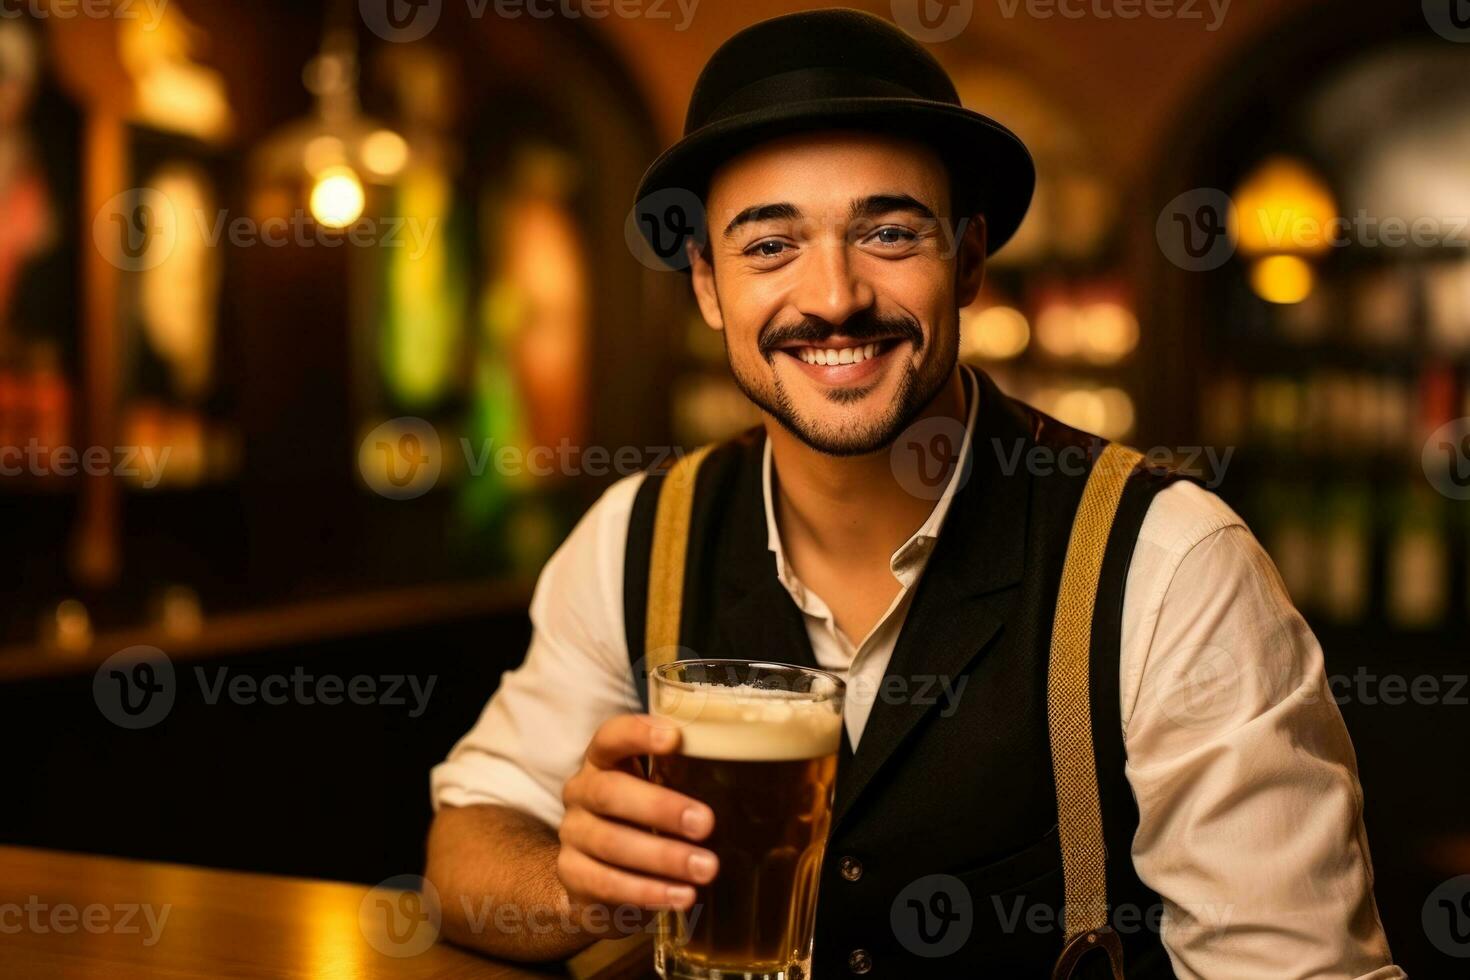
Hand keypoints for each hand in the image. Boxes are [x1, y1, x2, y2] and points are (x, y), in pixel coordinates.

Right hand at [557, 714, 716, 911]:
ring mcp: (572, 834)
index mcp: (604, 760)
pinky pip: (607, 884)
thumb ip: (684, 780)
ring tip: (706, 869)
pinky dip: (648, 892)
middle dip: (661, 808)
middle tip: (706, 824)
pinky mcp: (572, 875)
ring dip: (663, 857)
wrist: (600, 878)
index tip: (675, 737)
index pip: (611, 737)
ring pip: (611, 843)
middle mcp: (581, 792)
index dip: (638, 734)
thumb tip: (746, 781)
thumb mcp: (660, 792)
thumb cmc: (643, 820)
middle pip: (610, 792)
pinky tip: (682, 896)